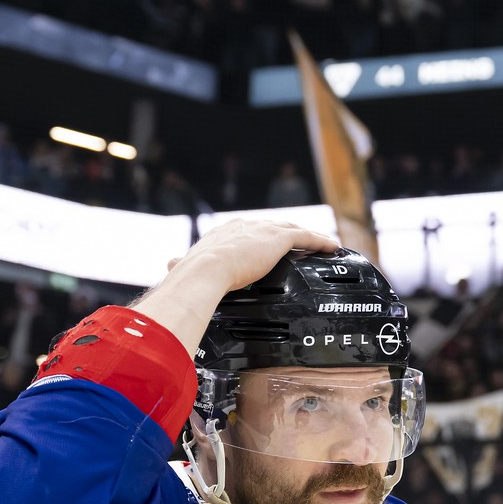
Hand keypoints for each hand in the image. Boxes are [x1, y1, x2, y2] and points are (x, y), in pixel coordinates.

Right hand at [132, 219, 336, 356]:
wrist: (204, 272)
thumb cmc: (192, 277)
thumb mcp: (185, 269)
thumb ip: (181, 268)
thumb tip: (169, 267)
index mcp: (223, 233)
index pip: (247, 231)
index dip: (259, 237)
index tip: (267, 245)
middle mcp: (244, 226)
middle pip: (272, 227)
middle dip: (287, 233)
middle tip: (301, 243)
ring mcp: (263, 231)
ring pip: (293, 230)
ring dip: (309, 236)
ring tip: (323, 244)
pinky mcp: (279, 239)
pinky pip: (306, 237)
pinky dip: (320, 241)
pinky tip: (332, 247)